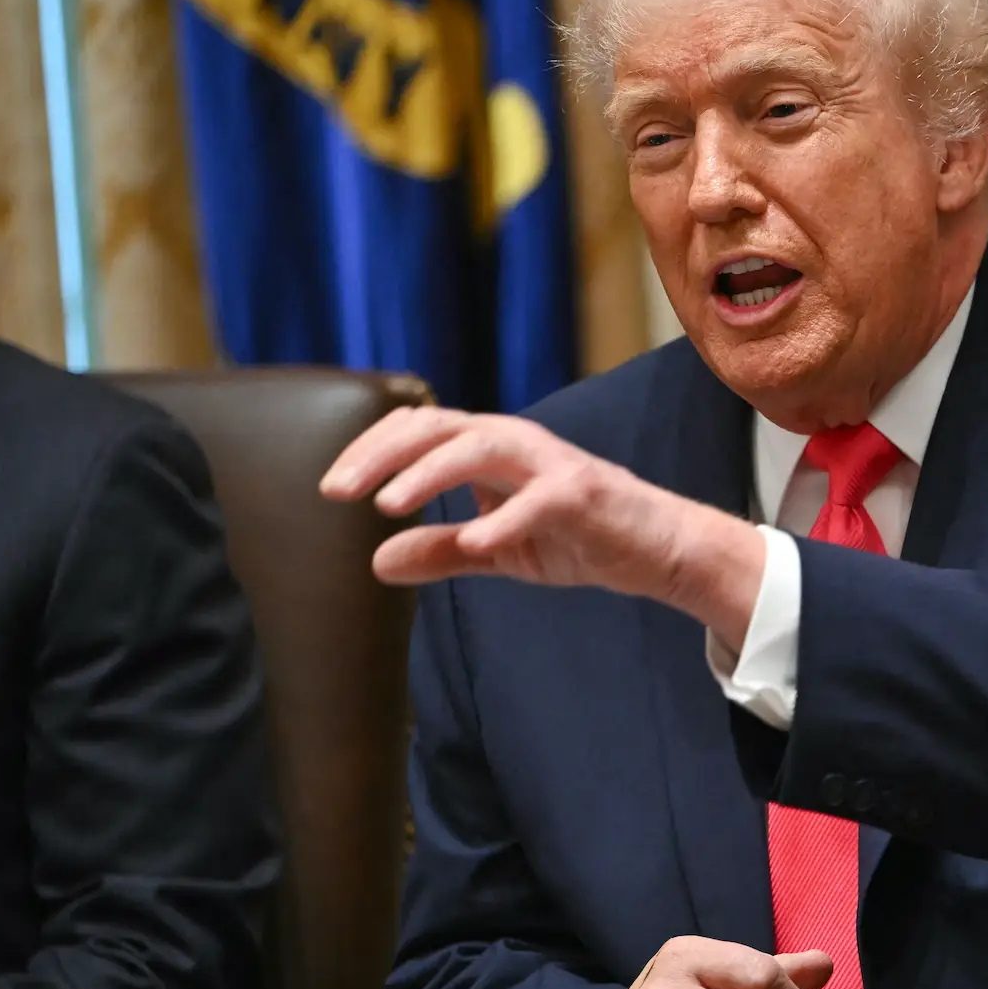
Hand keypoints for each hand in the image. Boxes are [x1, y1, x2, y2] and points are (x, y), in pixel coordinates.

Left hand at [317, 406, 764, 638]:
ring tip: (389, 502)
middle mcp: (516, 444)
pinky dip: (505, 519)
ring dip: (430, 472)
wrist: (657, 548)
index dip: (370, 452)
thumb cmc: (578, 537)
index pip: (419, 430)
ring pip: (482, 446)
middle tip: (338, 490)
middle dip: (382, 454)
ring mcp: (551, 465)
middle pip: (439, 426)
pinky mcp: (583, 495)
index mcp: (491, 450)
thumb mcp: (498, 549)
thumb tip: (376, 562)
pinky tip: (475, 540)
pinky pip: (539, 500)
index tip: (330, 489)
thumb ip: (442, 550)